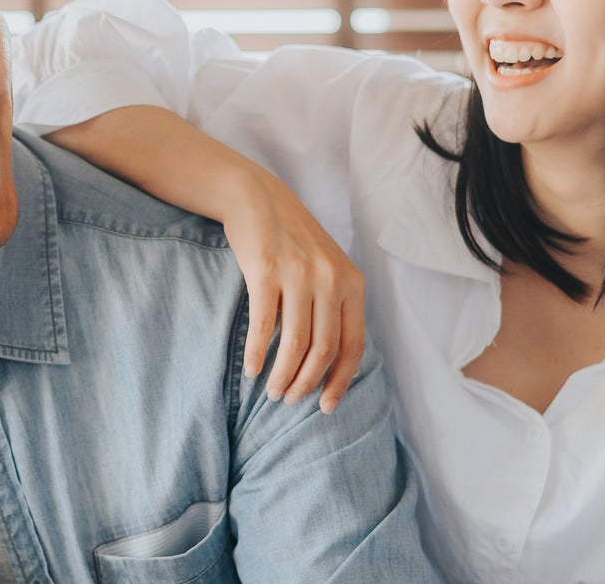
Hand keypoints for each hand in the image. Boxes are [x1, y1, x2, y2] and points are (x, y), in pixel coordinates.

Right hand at [222, 175, 367, 413]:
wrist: (257, 197)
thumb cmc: (292, 239)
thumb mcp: (327, 266)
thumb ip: (337, 304)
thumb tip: (334, 360)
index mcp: (352, 282)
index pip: (353, 345)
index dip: (340, 381)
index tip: (326, 406)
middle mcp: (330, 279)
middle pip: (324, 350)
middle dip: (307, 383)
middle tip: (289, 400)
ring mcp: (298, 275)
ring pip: (295, 344)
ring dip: (282, 375)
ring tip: (271, 391)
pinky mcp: (265, 272)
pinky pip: (263, 326)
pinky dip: (256, 354)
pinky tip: (251, 368)